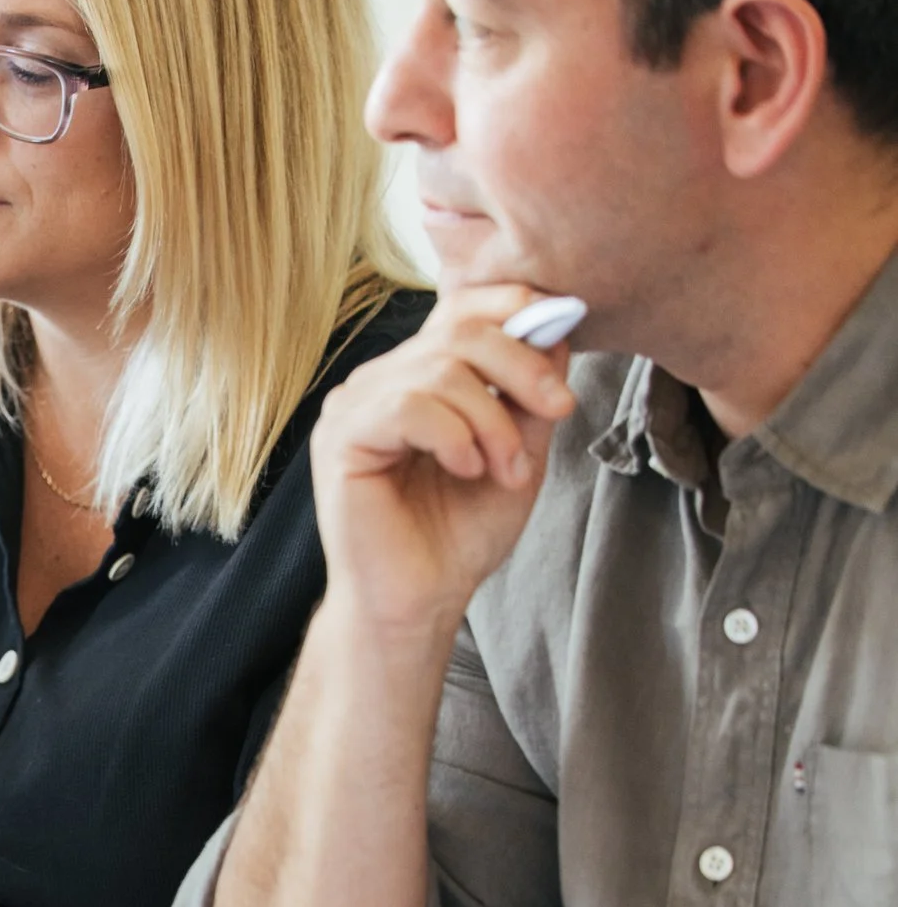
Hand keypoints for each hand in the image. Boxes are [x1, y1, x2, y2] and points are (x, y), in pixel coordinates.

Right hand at [310, 284, 578, 642]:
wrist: (419, 601)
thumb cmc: (458, 536)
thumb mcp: (518, 451)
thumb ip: (529, 395)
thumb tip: (556, 327)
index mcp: (416, 377)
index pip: (459, 308)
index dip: (513, 305)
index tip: (566, 328)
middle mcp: (379, 382)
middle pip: (458, 330)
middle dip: (522, 367)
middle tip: (559, 411)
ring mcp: (353, 406)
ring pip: (440, 370)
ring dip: (492, 422)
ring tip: (507, 472)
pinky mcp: (340, 437)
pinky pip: (410, 407)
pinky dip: (454, 437)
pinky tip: (465, 470)